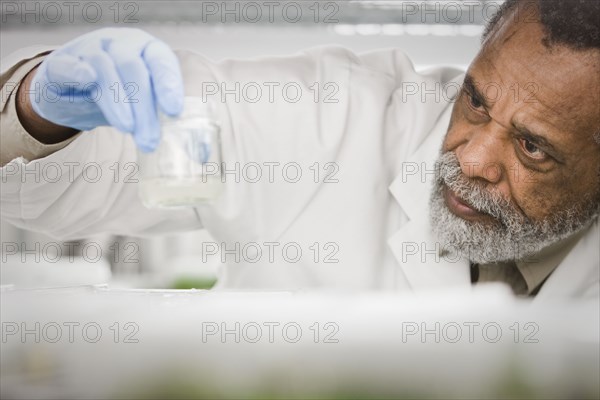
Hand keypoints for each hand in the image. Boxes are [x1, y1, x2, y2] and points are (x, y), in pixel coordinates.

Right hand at [29, 27, 183, 151]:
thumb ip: (168, 125)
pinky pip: (69, 65)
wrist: (69, 91)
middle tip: (150, 140)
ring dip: (119, 102)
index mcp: (147, 52)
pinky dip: (78, 72)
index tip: (174, 112)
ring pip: (106, 69)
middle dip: (145, 108)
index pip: (162, 62)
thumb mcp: (144, 107)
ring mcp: (90, 50)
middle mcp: (121, 45)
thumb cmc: (119, 97)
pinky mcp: (62, 62)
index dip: (169, 85)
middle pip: (136, 70)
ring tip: (128, 130)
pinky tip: (88, 81)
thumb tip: (202, 154)